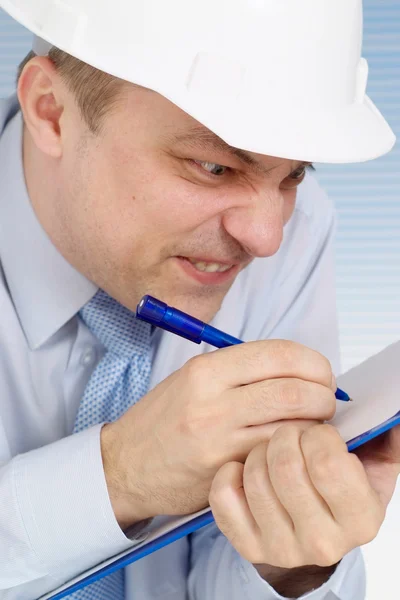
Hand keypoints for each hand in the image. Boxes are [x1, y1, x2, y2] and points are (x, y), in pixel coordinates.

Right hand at [101, 340, 336, 527]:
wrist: (125, 464)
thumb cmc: (164, 419)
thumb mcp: (193, 379)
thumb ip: (241, 371)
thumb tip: (298, 369)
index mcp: (206, 369)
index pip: (279, 354)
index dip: (313, 363)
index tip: (321, 374)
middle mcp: (212, 400)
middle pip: (294, 390)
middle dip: (324, 395)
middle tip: (326, 401)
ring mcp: (219, 439)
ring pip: (293, 425)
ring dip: (316, 424)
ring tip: (312, 425)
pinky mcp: (224, 471)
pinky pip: (277, 456)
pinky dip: (296, 449)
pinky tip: (292, 448)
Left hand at [209, 423, 398, 579]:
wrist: (313, 530)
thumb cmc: (339, 487)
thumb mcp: (371, 465)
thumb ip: (383, 438)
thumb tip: (390, 411)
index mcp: (361, 518)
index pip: (328, 462)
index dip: (318, 434)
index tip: (318, 431)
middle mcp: (323, 542)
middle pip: (286, 467)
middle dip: (286, 435)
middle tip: (291, 434)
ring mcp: (282, 549)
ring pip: (254, 475)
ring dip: (259, 450)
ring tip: (271, 451)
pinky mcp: (248, 547)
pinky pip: (223, 495)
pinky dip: (230, 472)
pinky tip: (245, 469)